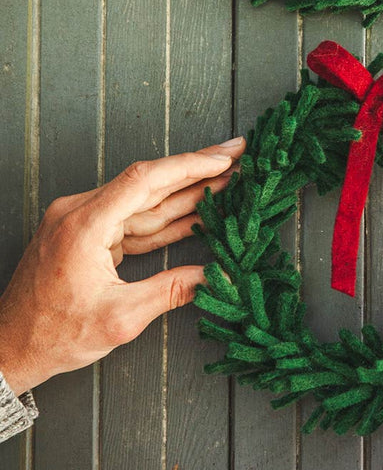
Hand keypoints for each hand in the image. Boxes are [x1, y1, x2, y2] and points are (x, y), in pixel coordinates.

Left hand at [0, 137, 246, 395]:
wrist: (6, 350)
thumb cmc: (52, 336)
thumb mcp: (119, 318)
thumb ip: (171, 291)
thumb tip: (216, 277)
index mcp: (84, 224)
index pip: (145, 180)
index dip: (189, 166)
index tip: (223, 158)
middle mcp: (80, 212)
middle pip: (149, 182)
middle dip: (197, 169)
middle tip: (238, 154)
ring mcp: (82, 221)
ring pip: (144, 200)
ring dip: (186, 192)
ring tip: (229, 179)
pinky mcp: (86, 235)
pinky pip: (133, 220)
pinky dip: (166, 216)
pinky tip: (198, 210)